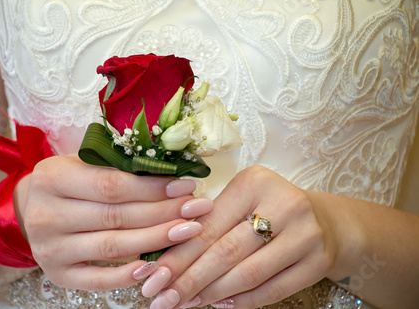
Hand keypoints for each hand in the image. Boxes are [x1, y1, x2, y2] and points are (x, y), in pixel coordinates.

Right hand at [17, 155, 213, 290]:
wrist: (29, 208)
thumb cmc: (67, 181)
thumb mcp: (83, 163)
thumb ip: (119, 168)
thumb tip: (172, 174)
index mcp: (53, 178)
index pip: (112, 186)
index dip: (153, 188)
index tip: (186, 185)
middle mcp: (47, 215)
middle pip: (117, 216)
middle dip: (164, 213)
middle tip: (196, 209)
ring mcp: (50, 248)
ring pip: (113, 246)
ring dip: (156, 240)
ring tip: (188, 231)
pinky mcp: (57, 273)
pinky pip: (96, 278)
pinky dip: (126, 275)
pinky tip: (153, 266)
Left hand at [147, 165, 341, 308]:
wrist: (326, 220)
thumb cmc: (269, 208)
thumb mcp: (240, 202)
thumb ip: (208, 221)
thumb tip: (166, 259)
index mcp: (254, 182)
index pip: (208, 226)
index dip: (178, 255)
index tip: (153, 277)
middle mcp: (283, 204)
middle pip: (226, 251)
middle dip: (189, 280)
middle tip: (163, 299)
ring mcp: (305, 234)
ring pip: (248, 274)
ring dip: (212, 293)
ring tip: (186, 303)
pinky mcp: (318, 261)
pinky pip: (273, 290)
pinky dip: (243, 301)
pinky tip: (220, 305)